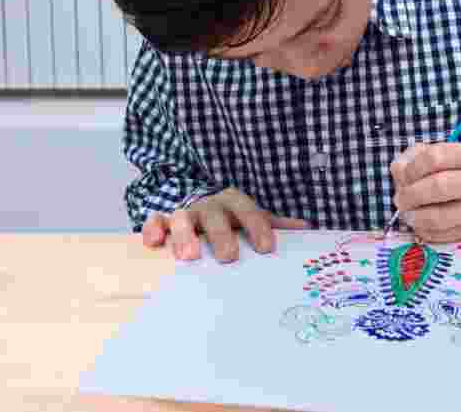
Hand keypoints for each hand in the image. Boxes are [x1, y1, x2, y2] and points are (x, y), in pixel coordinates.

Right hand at [142, 188, 309, 262]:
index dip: (257, 226)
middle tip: (228, 257)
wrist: (197, 207)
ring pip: (183, 216)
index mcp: (234, 203)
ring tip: (190, 256)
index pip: (248, 210)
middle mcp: (210, 205)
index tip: (265, 247)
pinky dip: (154, 228)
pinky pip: (155, 220)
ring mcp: (186, 212)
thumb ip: (273, 223)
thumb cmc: (229, 219)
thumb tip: (306, 228)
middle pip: (215, 214)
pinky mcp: (163, 221)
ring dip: (186, 234)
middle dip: (221, 234)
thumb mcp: (250, 218)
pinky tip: (154, 242)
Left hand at [389, 142, 460, 242]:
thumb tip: (401, 181)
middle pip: (439, 186)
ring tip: (406, 213)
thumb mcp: (422, 157)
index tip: (404, 177)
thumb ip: (407, 164)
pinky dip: (421, 229)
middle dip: (411, 195)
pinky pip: (438, 234)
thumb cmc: (438, 170)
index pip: (434, 158)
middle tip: (399, 200)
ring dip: (414, 216)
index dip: (412, 169)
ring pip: (439, 217)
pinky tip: (419, 221)